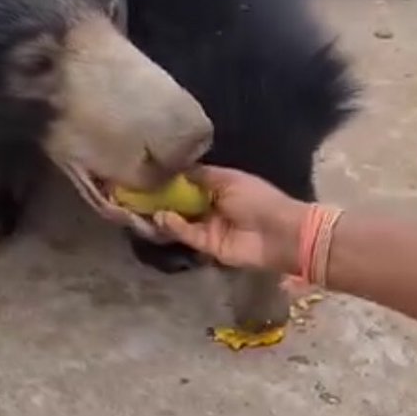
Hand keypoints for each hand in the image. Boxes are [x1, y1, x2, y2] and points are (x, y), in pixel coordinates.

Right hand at [154, 165, 307, 273]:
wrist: (280, 233)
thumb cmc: (258, 199)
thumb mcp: (228, 179)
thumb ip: (200, 175)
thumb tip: (175, 169)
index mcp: (219, 186)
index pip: (189, 181)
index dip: (171, 178)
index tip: (148, 172)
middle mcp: (211, 205)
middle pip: (181, 202)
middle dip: (161, 197)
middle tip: (136, 191)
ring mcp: (209, 226)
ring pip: (180, 220)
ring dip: (163, 213)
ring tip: (142, 205)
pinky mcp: (208, 245)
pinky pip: (187, 234)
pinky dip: (173, 227)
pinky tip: (161, 217)